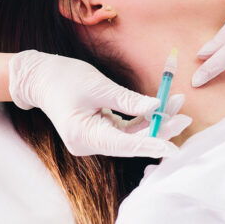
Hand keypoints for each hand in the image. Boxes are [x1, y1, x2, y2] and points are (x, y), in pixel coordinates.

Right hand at [9, 50, 188, 157]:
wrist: (39, 77)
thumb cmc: (64, 77)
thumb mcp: (99, 86)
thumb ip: (128, 100)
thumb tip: (157, 108)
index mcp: (84, 136)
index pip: (124, 146)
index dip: (151, 145)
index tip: (174, 146)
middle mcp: (88, 144)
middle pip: (131, 142)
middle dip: (158, 128)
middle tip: (184, 115)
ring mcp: (93, 140)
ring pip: (130, 136)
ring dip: (153, 122)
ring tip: (177, 104)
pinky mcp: (97, 132)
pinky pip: (124, 130)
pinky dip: (141, 119)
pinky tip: (160, 108)